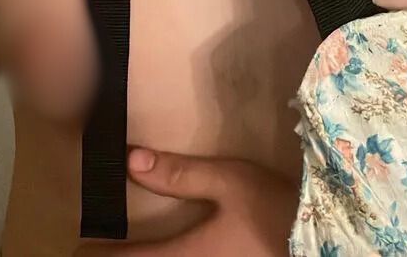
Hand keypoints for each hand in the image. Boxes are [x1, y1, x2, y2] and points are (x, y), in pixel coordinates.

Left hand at [75, 148, 297, 255]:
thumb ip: (180, 174)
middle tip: (92, 253)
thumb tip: (130, 160)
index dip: (99, 256)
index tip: (78, 247)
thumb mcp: (231, 181)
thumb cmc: (279, 209)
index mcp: (188, 256)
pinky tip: (167, 256)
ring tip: (122, 256)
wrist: (328, 238)